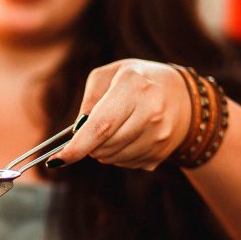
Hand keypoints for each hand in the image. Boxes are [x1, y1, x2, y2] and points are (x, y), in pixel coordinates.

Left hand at [53, 59, 191, 170]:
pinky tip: (129, 136)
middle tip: (94, 128)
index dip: (77, 146)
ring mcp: (160, 135)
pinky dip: (119, 155)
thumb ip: (89, 99)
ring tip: (116, 128)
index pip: (101, 125)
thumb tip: (77, 131)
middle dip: (88, 144)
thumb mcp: (110, 75)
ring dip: (103, 150)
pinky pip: (126, 164)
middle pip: (104, 146)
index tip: (56, 160)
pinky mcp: (162, 153)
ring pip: (113, 159)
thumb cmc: (137, 81)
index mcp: (134, 86)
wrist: (184, 96)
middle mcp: (151, 111)